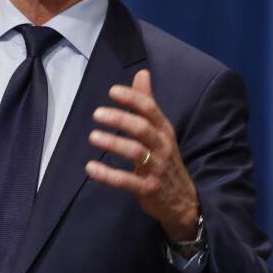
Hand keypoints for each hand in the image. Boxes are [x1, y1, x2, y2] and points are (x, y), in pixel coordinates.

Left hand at [85, 69, 199, 240]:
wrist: (182, 200)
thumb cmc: (165, 158)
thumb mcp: (160, 129)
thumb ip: (147, 102)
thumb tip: (142, 73)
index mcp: (164, 129)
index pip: (150, 109)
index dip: (132, 98)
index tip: (112, 91)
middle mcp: (162, 146)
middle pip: (142, 128)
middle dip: (120, 119)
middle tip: (97, 114)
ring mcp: (156, 168)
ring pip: (135, 152)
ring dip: (113, 143)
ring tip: (93, 136)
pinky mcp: (148, 188)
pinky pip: (127, 181)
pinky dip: (108, 175)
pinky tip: (91, 168)